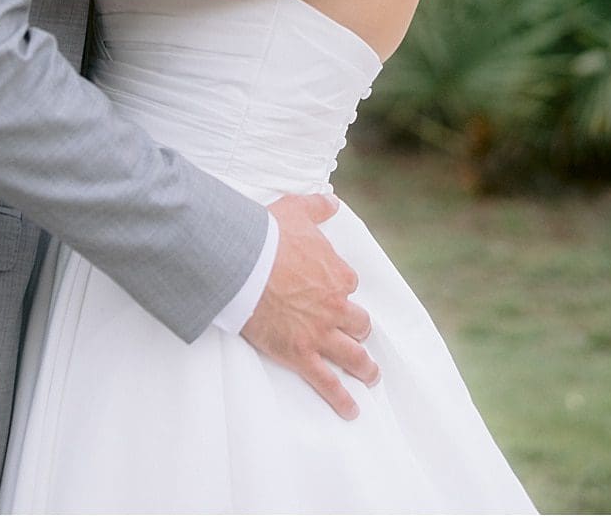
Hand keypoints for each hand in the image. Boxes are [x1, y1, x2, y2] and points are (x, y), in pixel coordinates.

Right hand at [241, 192, 378, 419]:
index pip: (348, 283)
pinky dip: (341, 398)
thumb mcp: (293, 211)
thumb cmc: (265, 235)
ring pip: (353, 355)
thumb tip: (331, 200)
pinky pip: (327, 382)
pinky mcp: (301, 353)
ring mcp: (320, 333)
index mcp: (335, 274)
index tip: (331, 290)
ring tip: (370, 376)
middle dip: (357, 328)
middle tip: (355, 334)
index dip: (340, 288)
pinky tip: (352, 410)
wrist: (240, 263)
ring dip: (364, 367)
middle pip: (358, 322)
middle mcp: (335, 306)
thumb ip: (316, 207)